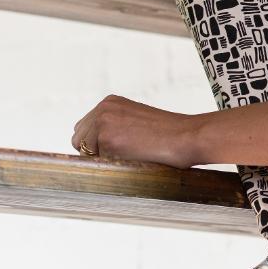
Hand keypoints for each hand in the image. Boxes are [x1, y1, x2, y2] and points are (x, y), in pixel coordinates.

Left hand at [71, 95, 202, 167]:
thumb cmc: (171, 134)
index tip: (117, 152)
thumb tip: (93, 150)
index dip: (96, 145)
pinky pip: (97, 162)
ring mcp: (103, 123)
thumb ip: (116, 127)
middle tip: (123, 158)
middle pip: (78, 139)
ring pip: (84, 152)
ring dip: (102, 159)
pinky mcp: (107, 140)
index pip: (85, 129)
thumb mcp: (138, 121)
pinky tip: (133, 160)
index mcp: (110, 102)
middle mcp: (103, 109)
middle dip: (94, 152)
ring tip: (131, 157)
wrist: (189, 136)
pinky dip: (111, 166)